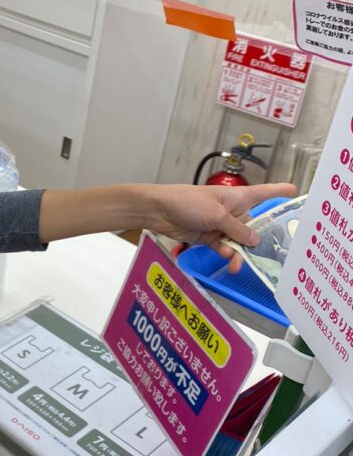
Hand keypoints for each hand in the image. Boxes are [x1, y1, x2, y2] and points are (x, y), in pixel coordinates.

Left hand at [146, 182, 296, 271]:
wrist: (160, 211)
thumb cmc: (189, 203)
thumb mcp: (217, 215)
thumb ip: (237, 229)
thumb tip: (255, 240)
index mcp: (237, 197)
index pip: (263, 193)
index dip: (279, 191)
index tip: (294, 191)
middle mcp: (231, 210)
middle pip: (252, 226)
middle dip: (257, 241)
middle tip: (264, 256)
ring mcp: (220, 224)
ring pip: (238, 241)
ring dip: (238, 253)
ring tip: (236, 265)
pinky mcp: (208, 236)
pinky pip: (223, 247)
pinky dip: (225, 253)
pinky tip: (226, 260)